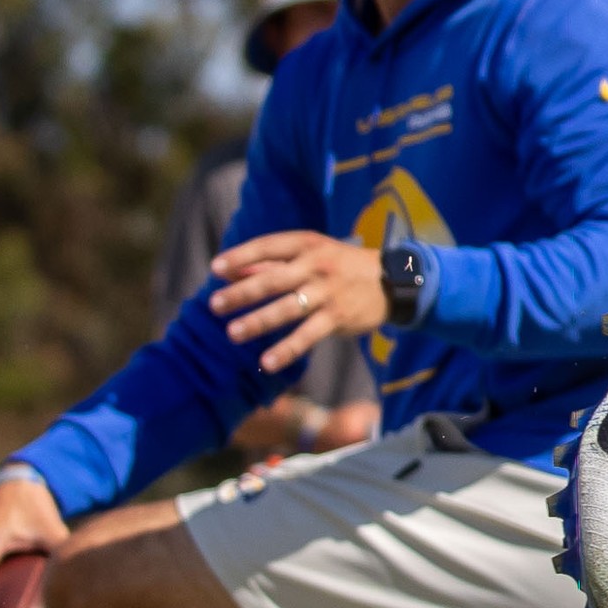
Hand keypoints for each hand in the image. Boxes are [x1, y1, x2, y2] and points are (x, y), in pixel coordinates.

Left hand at [211, 230, 389, 374]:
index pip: (268, 246)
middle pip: (274, 280)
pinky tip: (266, 363)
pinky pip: (308, 335)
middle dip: (242, 293)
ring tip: (233, 333)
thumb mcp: (312, 254)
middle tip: (215, 305)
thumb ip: (273, 262)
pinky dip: (287, 350)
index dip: (241, 257)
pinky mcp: (338, 317)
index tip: (215, 269)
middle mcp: (317, 266)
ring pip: (288, 308)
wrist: (393, 280)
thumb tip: (232, 271)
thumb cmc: (341, 265)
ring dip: (258, 322)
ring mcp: (328, 292)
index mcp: (307, 244)